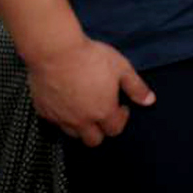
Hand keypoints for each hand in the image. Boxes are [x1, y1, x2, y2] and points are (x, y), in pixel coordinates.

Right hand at [27, 36, 153, 146]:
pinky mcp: (43, 111)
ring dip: (82, 127)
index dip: (121, 119)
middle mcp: (80, 121)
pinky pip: (55, 122)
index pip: (115, 130)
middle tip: (103, 111)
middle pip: (93, 140)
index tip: (120, 105)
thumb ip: (136, 87)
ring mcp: (60, 118)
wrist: (55, 52)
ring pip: (73, 134)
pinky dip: (63, 117)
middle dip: (101, 130)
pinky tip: (67, 101)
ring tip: (86, 107)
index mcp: (102, 112)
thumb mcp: (122, 68)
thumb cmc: (91, 58)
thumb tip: (149, 100)